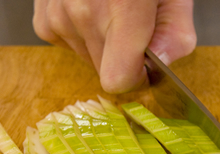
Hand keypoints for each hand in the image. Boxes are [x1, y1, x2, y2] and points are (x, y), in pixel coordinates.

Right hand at [33, 0, 195, 92]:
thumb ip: (175, 33)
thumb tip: (160, 64)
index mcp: (122, 11)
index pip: (118, 80)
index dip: (136, 79)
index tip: (146, 66)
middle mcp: (83, 14)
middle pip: (104, 72)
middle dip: (123, 59)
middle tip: (135, 26)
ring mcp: (58, 14)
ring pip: (86, 58)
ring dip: (102, 45)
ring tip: (112, 10)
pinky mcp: (44, 16)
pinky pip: (66, 43)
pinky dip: (80, 34)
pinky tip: (91, 8)